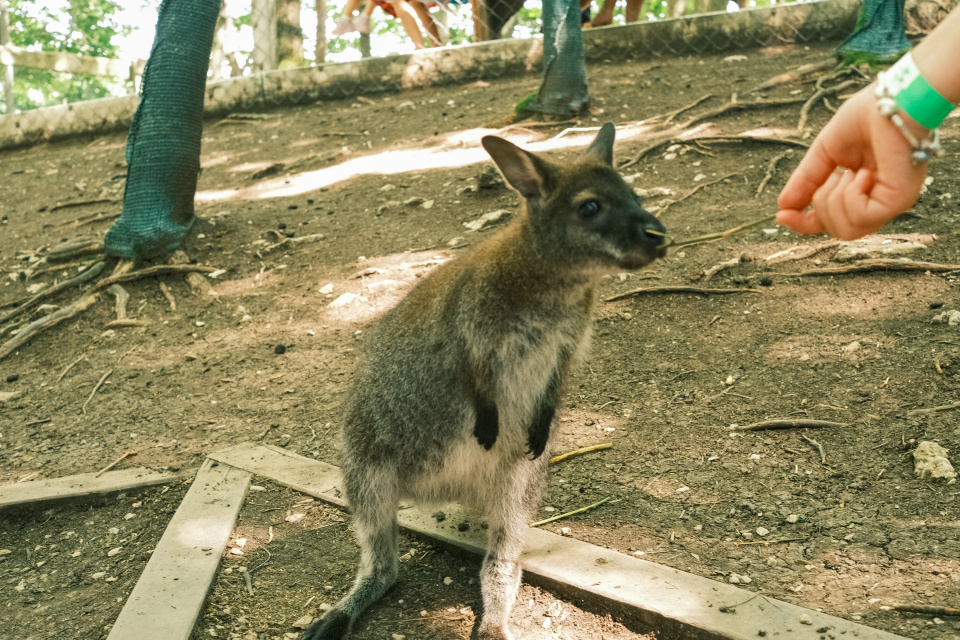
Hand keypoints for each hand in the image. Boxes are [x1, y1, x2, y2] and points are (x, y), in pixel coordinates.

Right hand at [776, 85, 927, 240]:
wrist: (893, 99)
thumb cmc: (867, 116)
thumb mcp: (824, 151)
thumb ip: (806, 179)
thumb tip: (783, 205)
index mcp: (862, 190)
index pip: (831, 221)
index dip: (803, 224)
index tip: (781, 215)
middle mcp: (878, 200)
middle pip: (837, 231)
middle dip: (820, 205)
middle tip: (832, 176)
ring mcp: (890, 203)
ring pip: (846, 230)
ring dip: (833, 200)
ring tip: (846, 173)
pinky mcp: (899, 201)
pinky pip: (859, 217)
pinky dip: (849, 196)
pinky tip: (860, 174)